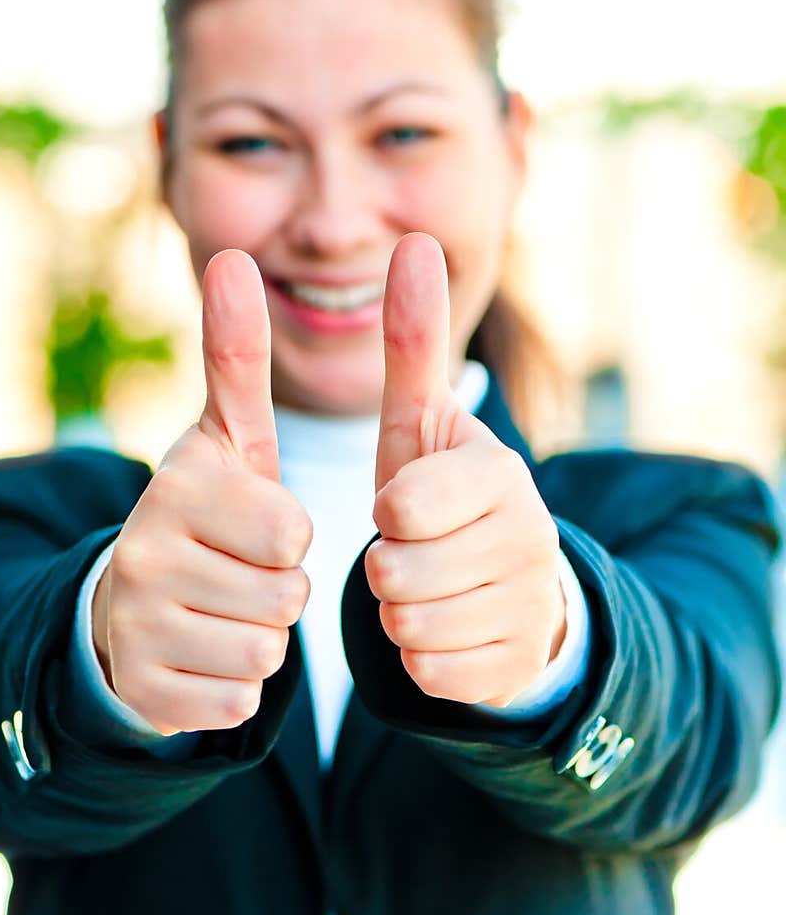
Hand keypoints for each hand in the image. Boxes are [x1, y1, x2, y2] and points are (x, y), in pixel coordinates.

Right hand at [91, 249, 312, 733]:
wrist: (133, 604)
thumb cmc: (208, 514)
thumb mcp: (227, 438)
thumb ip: (235, 355)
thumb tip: (231, 255)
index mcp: (178, 486)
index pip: (292, 534)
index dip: (291, 536)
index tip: (258, 526)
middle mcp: (145, 553)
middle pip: (286, 597)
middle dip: (283, 591)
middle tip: (243, 574)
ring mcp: (137, 626)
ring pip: (265, 654)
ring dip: (264, 639)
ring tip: (226, 611)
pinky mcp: (143, 690)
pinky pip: (238, 702)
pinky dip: (238, 686)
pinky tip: (206, 656)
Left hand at [364, 233, 566, 707]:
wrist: (508, 587)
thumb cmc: (442, 496)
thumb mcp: (422, 423)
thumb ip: (415, 341)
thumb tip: (416, 239)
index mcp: (498, 472)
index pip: (402, 506)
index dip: (385, 514)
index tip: (400, 508)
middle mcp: (529, 535)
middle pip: (394, 575)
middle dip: (384, 568)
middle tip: (410, 553)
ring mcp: (530, 604)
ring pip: (409, 630)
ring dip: (398, 614)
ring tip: (425, 588)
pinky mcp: (519, 664)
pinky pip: (431, 674)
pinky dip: (423, 659)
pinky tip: (447, 630)